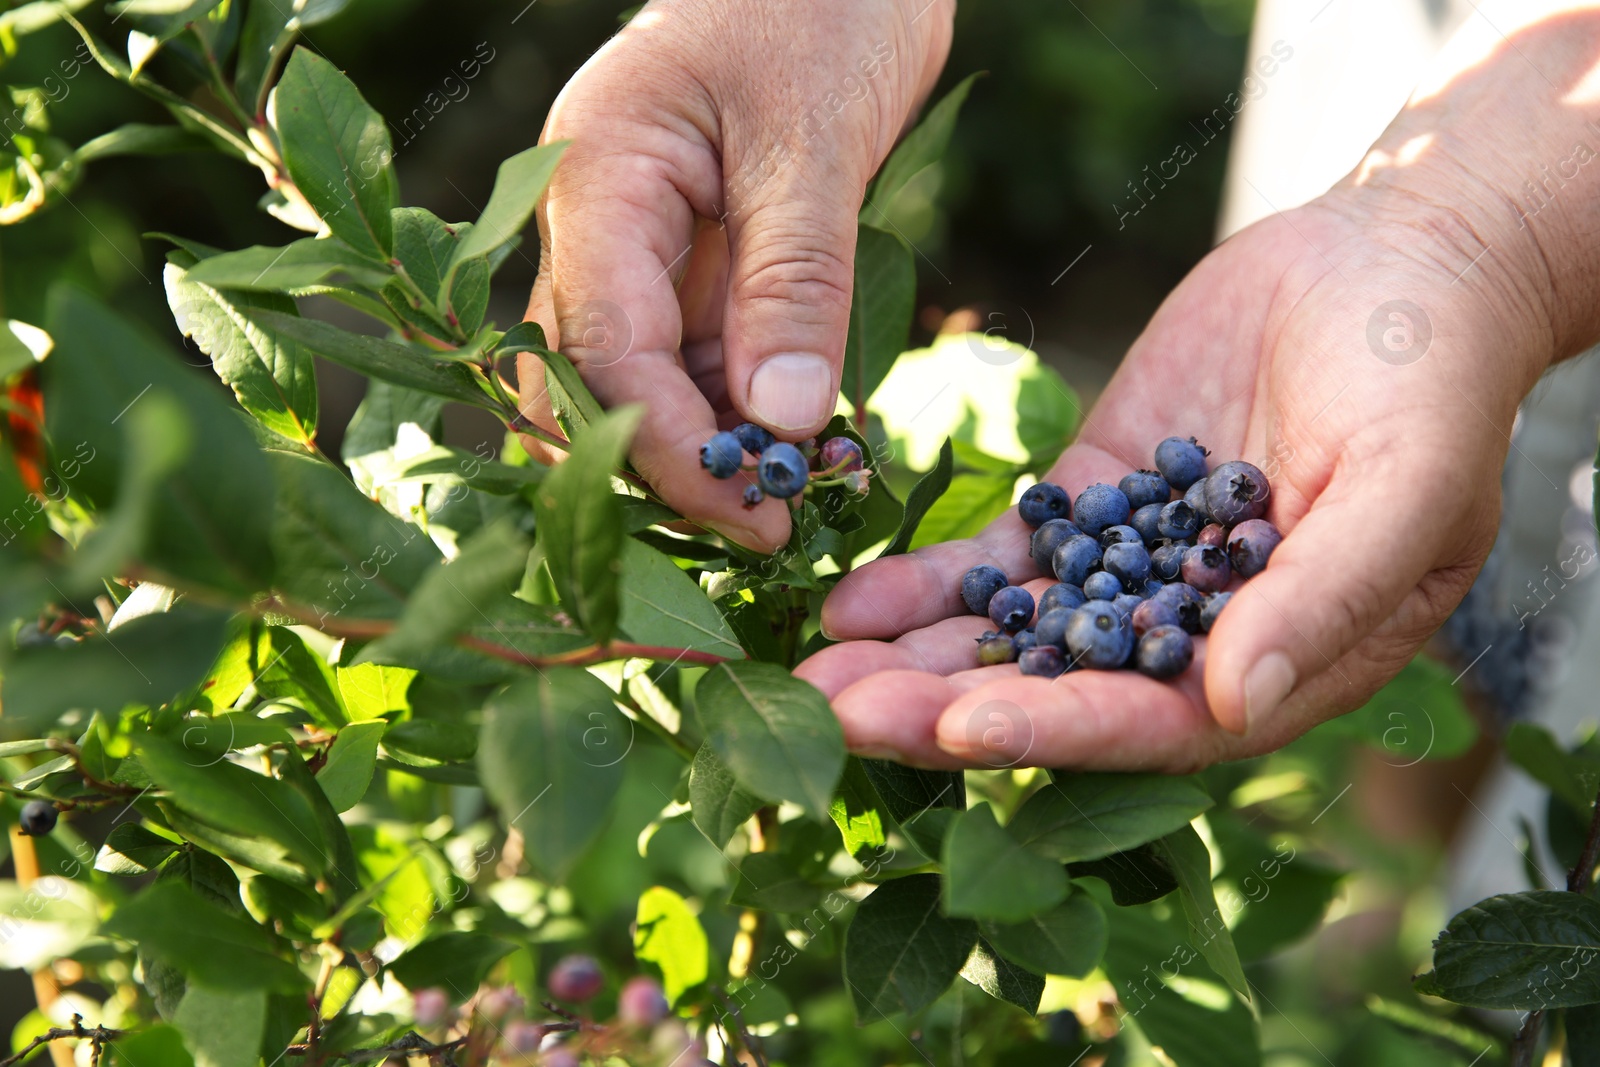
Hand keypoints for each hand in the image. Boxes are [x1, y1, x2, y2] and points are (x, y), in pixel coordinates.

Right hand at [516, 0, 951, 551]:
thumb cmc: (821, 5)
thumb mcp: (814, 137)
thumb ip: (795, 278)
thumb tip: (783, 421)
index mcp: (593, 179)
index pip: (600, 349)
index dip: (665, 446)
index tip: (752, 509)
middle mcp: (595, 227)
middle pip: (584, 386)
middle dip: (661, 468)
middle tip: (764, 524)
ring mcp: (639, 250)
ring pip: (640, 388)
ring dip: (708, 450)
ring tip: (801, 493)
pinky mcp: (692, 268)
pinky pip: (696, 363)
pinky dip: (743, 412)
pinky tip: (808, 442)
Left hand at [796, 194, 1557, 769]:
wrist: (1393, 264)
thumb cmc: (1432, 382)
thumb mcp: (1406, 487)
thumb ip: (1321, 599)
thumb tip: (1233, 702)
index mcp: (1282, 664)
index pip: (1157, 724)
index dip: (1061, 727)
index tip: (963, 727)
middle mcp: (1195, 636)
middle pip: (1060, 691)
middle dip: (948, 708)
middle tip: (839, 714)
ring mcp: (1135, 567)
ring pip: (1014, 629)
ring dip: (915, 657)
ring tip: (816, 670)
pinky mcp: (1092, 497)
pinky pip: (1005, 551)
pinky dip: (931, 580)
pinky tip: (852, 600)